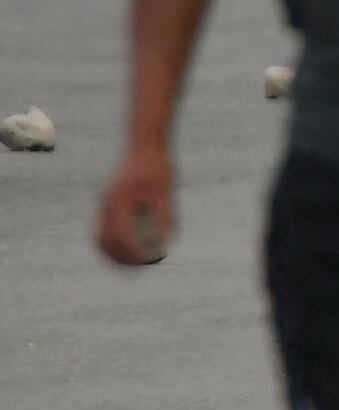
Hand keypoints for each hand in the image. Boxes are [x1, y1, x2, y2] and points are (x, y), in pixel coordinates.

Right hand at [95, 143, 171, 268]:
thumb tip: (165, 242)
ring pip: (101, 235)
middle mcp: (108, 204)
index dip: (131, 252)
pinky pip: (104, 226)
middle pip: (105, 240)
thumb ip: (165, 217)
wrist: (145, 142)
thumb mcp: (166, 192)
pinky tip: (130, 244)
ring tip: (134, 260)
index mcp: (120, 202)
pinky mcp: (109, 200)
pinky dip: (113, 239)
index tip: (147, 260)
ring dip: (114, 250)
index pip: (120, 236)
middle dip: (120, 257)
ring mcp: (105, 202)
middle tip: (140, 266)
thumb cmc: (158, 166)